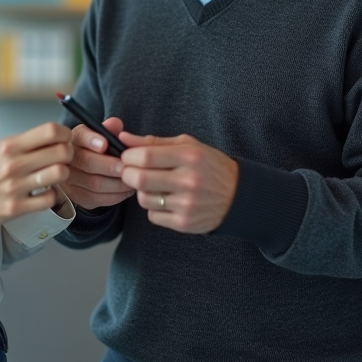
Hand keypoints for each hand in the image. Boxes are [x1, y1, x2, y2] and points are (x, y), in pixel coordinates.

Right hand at [0, 122, 73, 234]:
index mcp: (10, 145)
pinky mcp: (17, 207)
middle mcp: (14, 163)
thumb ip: (26, 144)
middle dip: (69, 154)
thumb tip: (57, 138)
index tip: (65, 140)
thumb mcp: (0, 151)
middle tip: (64, 159)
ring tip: (55, 177)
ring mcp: (16, 187)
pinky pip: (50, 199)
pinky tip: (44, 194)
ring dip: (63, 175)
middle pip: (61, 151)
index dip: (65, 134)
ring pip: (60, 173)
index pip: (50, 130)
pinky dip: (52, 196)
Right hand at [60, 117, 135, 210]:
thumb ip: (111, 129)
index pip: (80, 136)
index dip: (92, 139)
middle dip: (108, 165)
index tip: (105, 144)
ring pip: (93, 183)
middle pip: (86, 162)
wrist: (85, 172)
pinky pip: (97, 198)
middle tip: (125, 167)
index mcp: (76, 138)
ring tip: (132, 178)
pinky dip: (115, 195)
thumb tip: (115, 124)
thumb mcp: (104, 136)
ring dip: (116, 183)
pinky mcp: (77, 196)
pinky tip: (127, 190)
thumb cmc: (99, 150)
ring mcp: (69, 179)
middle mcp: (68, 158)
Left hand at [118, 132, 238, 233]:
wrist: (238, 195)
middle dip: (128, 174)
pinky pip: (153, 216)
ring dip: (142, 192)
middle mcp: (188, 181)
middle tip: (131, 171)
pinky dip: (153, 208)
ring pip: (144, 199)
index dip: (129, 156)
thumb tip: (123, 138)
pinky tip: (165, 200)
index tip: (128, 156)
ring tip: (153, 186)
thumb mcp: (187, 146)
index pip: (145, 156)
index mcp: (189, 157)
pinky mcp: (184, 223)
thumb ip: (154, 142)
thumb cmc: (209, 166)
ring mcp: (187, 204)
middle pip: (140, 179)